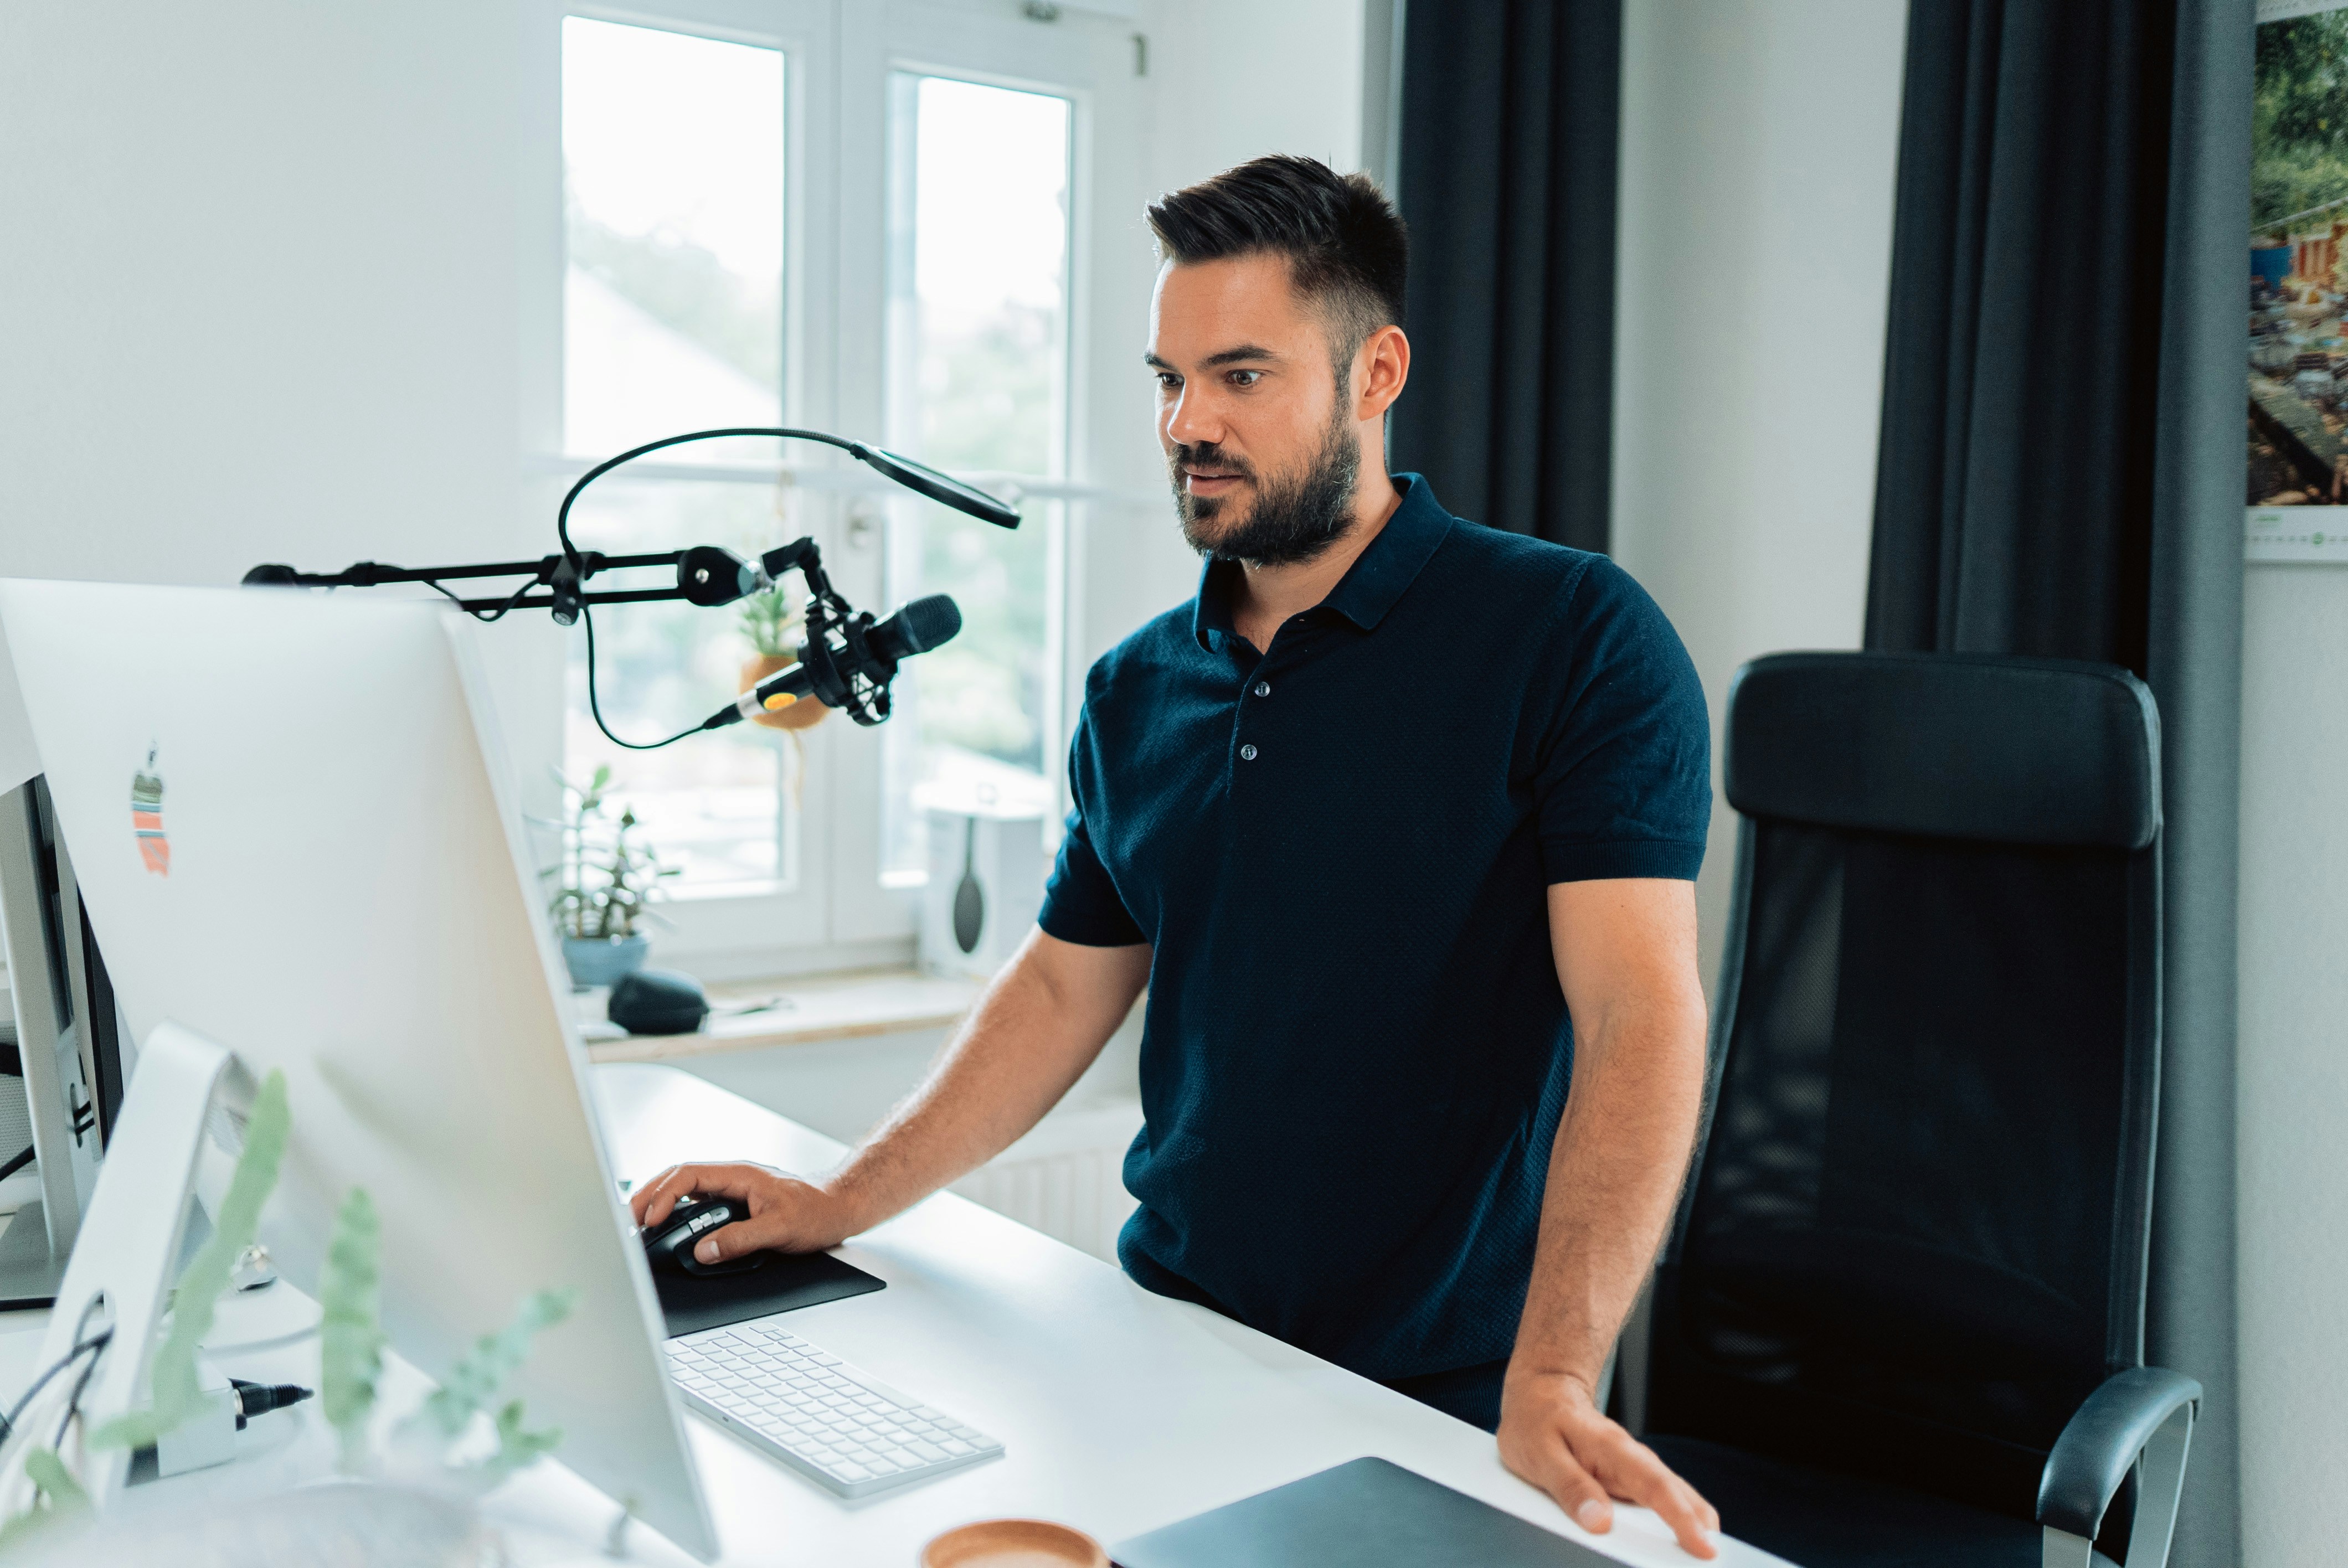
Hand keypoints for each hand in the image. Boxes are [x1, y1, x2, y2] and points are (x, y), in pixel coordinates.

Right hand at [627, 1162, 859, 1266]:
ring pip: (685, 1192)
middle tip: (628, 1222)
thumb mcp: (780, 1227)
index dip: (663, 1196)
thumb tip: (704, 1250)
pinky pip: (697, 1206)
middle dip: (649, 1197)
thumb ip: (741, 1239)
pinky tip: (668, 1229)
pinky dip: (677, 1215)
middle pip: (678, 1180)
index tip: (650, 1219)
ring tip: (640, 1226)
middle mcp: (731, 1179)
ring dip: (661, 1205)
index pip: (688, 1177)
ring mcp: (731, 1191)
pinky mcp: (734, 1205)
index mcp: (738, 1175)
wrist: (839, 1208)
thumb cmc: (816, 1210)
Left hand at [1498, 1369, 1718, 1558]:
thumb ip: (1569, 1487)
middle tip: (1715, 1560)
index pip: (1656, 1486)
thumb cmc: (1538, 1422)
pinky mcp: (1626, 1480)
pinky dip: (1672, 1522)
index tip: (1704, 1546)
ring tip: (1704, 1556)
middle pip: (1676, 1493)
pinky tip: (1677, 1545)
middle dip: (1700, 1527)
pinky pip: (1655, 1502)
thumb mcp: (1539, 1454)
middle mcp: (1631, 1459)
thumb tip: (1599, 1522)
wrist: (1540, 1393)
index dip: (1682, 1518)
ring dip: (1690, 1525)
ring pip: (1670, 1497)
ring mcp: (1632, 1470)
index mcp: (1613, 1449)